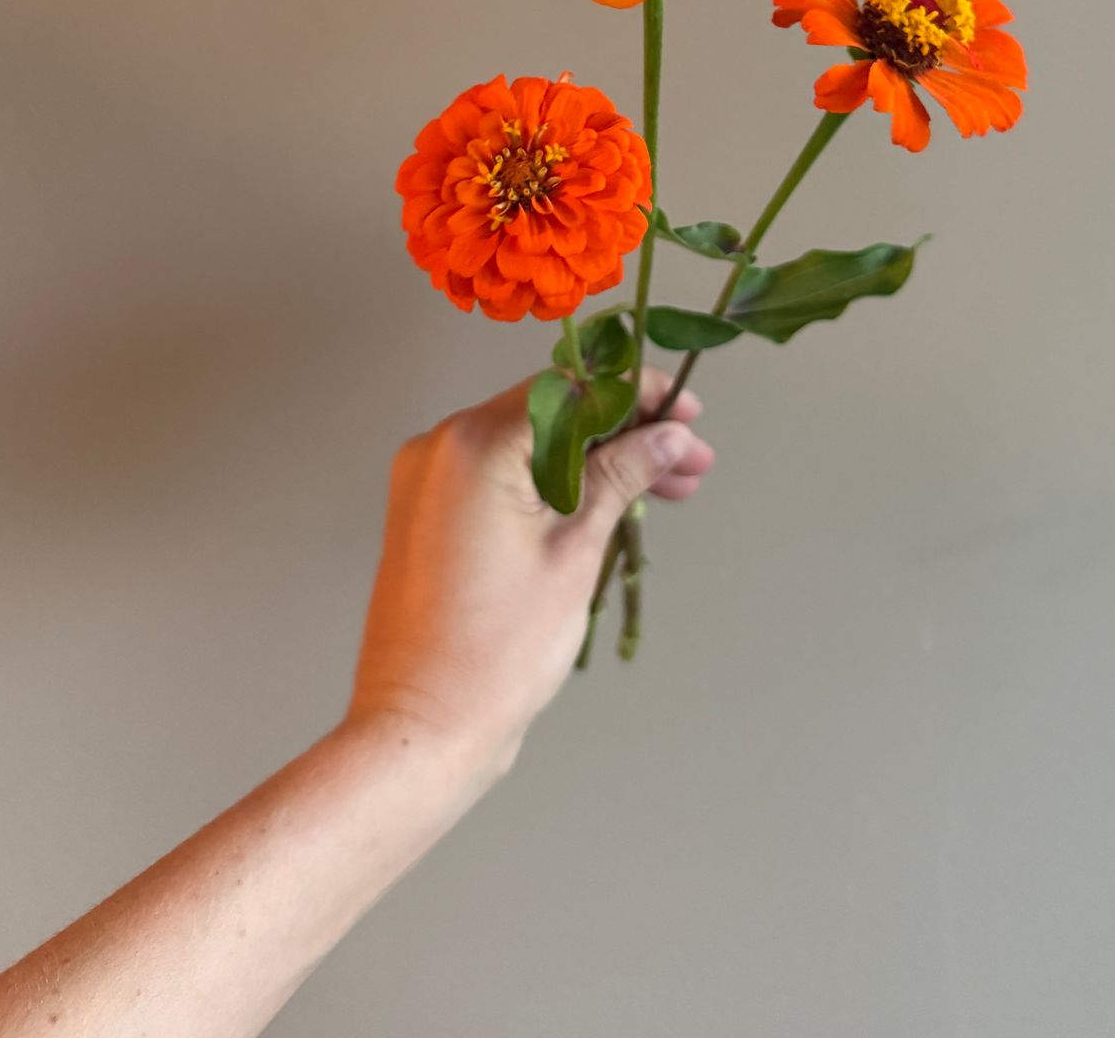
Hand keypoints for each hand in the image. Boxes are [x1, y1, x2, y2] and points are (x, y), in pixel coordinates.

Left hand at [346, 369, 712, 769]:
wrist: (424, 727)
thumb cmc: (496, 651)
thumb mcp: (575, 551)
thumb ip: (621, 476)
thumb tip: (668, 434)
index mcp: (473, 444)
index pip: (570, 387)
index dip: (635, 393)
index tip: (684, 410)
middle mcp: (440, 447)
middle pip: (552, 414)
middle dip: (626, 433)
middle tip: (690, 459)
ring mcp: (429, 481)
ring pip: (531, 446)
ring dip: (597, 461)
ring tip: (667, 488)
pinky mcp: (430, 513)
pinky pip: (503, 476)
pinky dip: (555, 485)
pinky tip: (610, 503)